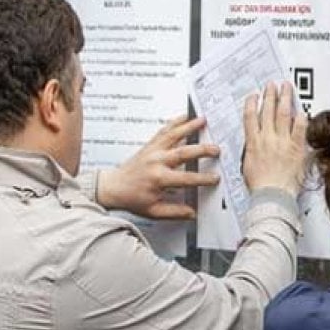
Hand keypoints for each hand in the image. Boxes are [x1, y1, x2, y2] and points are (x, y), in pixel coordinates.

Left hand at [97, 116, 219, 218]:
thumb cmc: (131, 198)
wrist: (113, 187)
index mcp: (158, 179)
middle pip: (183, 152)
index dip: (203, 179)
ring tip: (203, 120)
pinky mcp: (150, 145)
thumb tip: (192, 213)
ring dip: (189, 126)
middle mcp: (156, 161)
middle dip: (202, 150)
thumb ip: (174, 212)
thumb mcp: (153, 211)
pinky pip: (164, 131)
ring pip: (173, 135)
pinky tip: (185, 116)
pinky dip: (175, 122)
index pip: (186, 179)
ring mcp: (153, 151)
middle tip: (216, 149)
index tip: (215, 178)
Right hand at [242, 81, 306, 195]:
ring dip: (285, 98)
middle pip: (268, 110)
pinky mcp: (296, 148)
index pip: (250, 117)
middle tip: (272, 85)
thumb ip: (252, 151)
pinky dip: (301, 117)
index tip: (254, 96)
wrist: (272, 196)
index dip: (252, 103)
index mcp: (253, 143)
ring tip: (287, 88)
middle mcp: (267, 139)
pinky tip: (302, 110)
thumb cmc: (261, 186)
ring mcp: (282, 142)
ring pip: (283, 114)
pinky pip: (300, 128)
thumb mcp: (248, 166)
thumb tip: (255, 146)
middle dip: (270, 95)